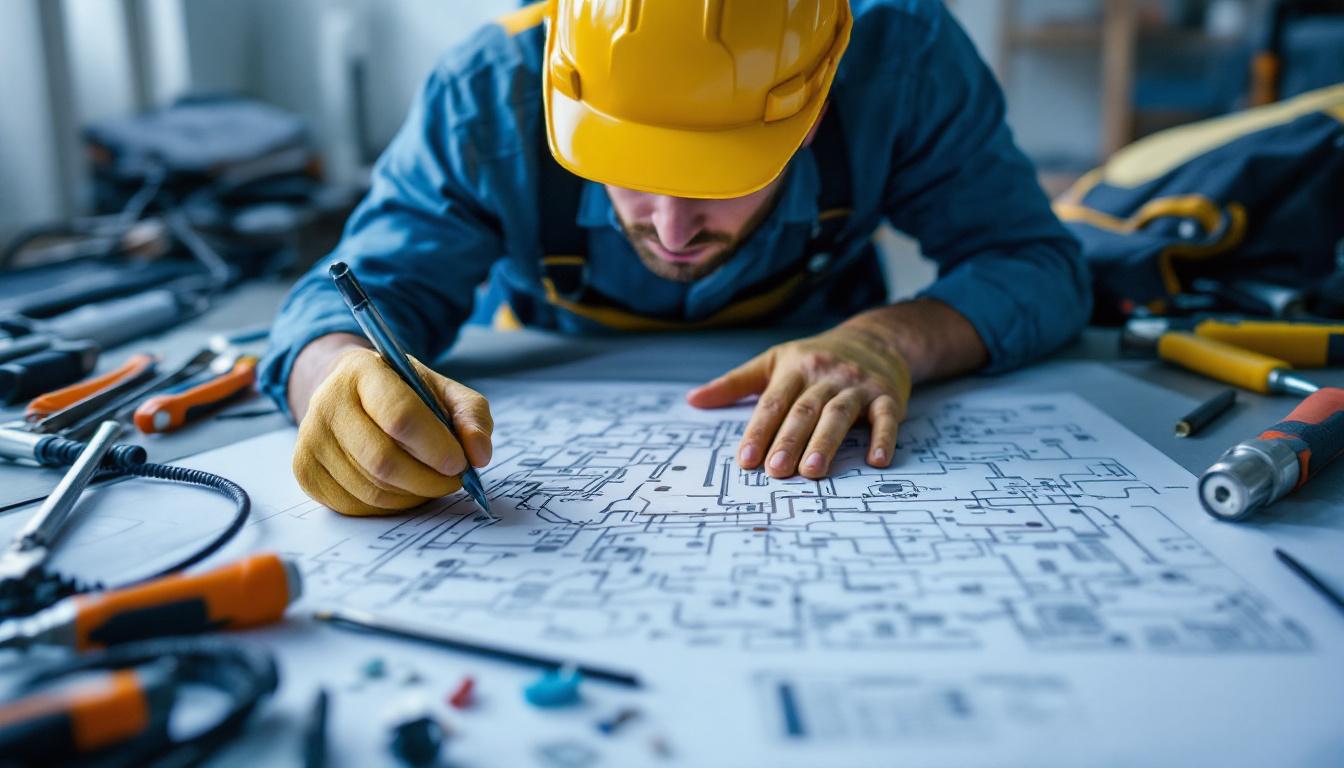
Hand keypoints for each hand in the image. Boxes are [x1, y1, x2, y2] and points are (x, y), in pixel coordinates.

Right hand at [291, 344, 491, 515]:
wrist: (349, 394)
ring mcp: (310, 439)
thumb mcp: (442, 390)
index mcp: (362, 371)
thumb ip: (471, 416)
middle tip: (454, 480)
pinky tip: (403, 489)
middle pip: (384, 461)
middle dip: (429, 479)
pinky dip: (389, 507)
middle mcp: (326, 402)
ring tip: (431, 482)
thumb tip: (480, 455)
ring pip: (371, 489)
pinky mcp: (304, 471)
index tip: (461, 463)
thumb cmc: (403, 393)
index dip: (435, 446)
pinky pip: (354, 506)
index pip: (400, 416)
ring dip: (413, 495)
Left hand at [687, 323, 910, 478]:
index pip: (773, 403)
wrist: (875, 339)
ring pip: (839, 414)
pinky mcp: (887, 396)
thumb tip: (692, 399)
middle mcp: (825, 375)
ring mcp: (857, 385)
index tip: (746, 460)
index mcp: (794, 369)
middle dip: (789, 441)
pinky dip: (883, 438)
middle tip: (776, 471)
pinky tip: (876, 460)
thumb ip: (735, 384)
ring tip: (812, 470)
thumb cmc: (814, 358)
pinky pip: (885, 418)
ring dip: (826, 442)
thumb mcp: (773, 362)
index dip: (759, 431)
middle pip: (804, 410)